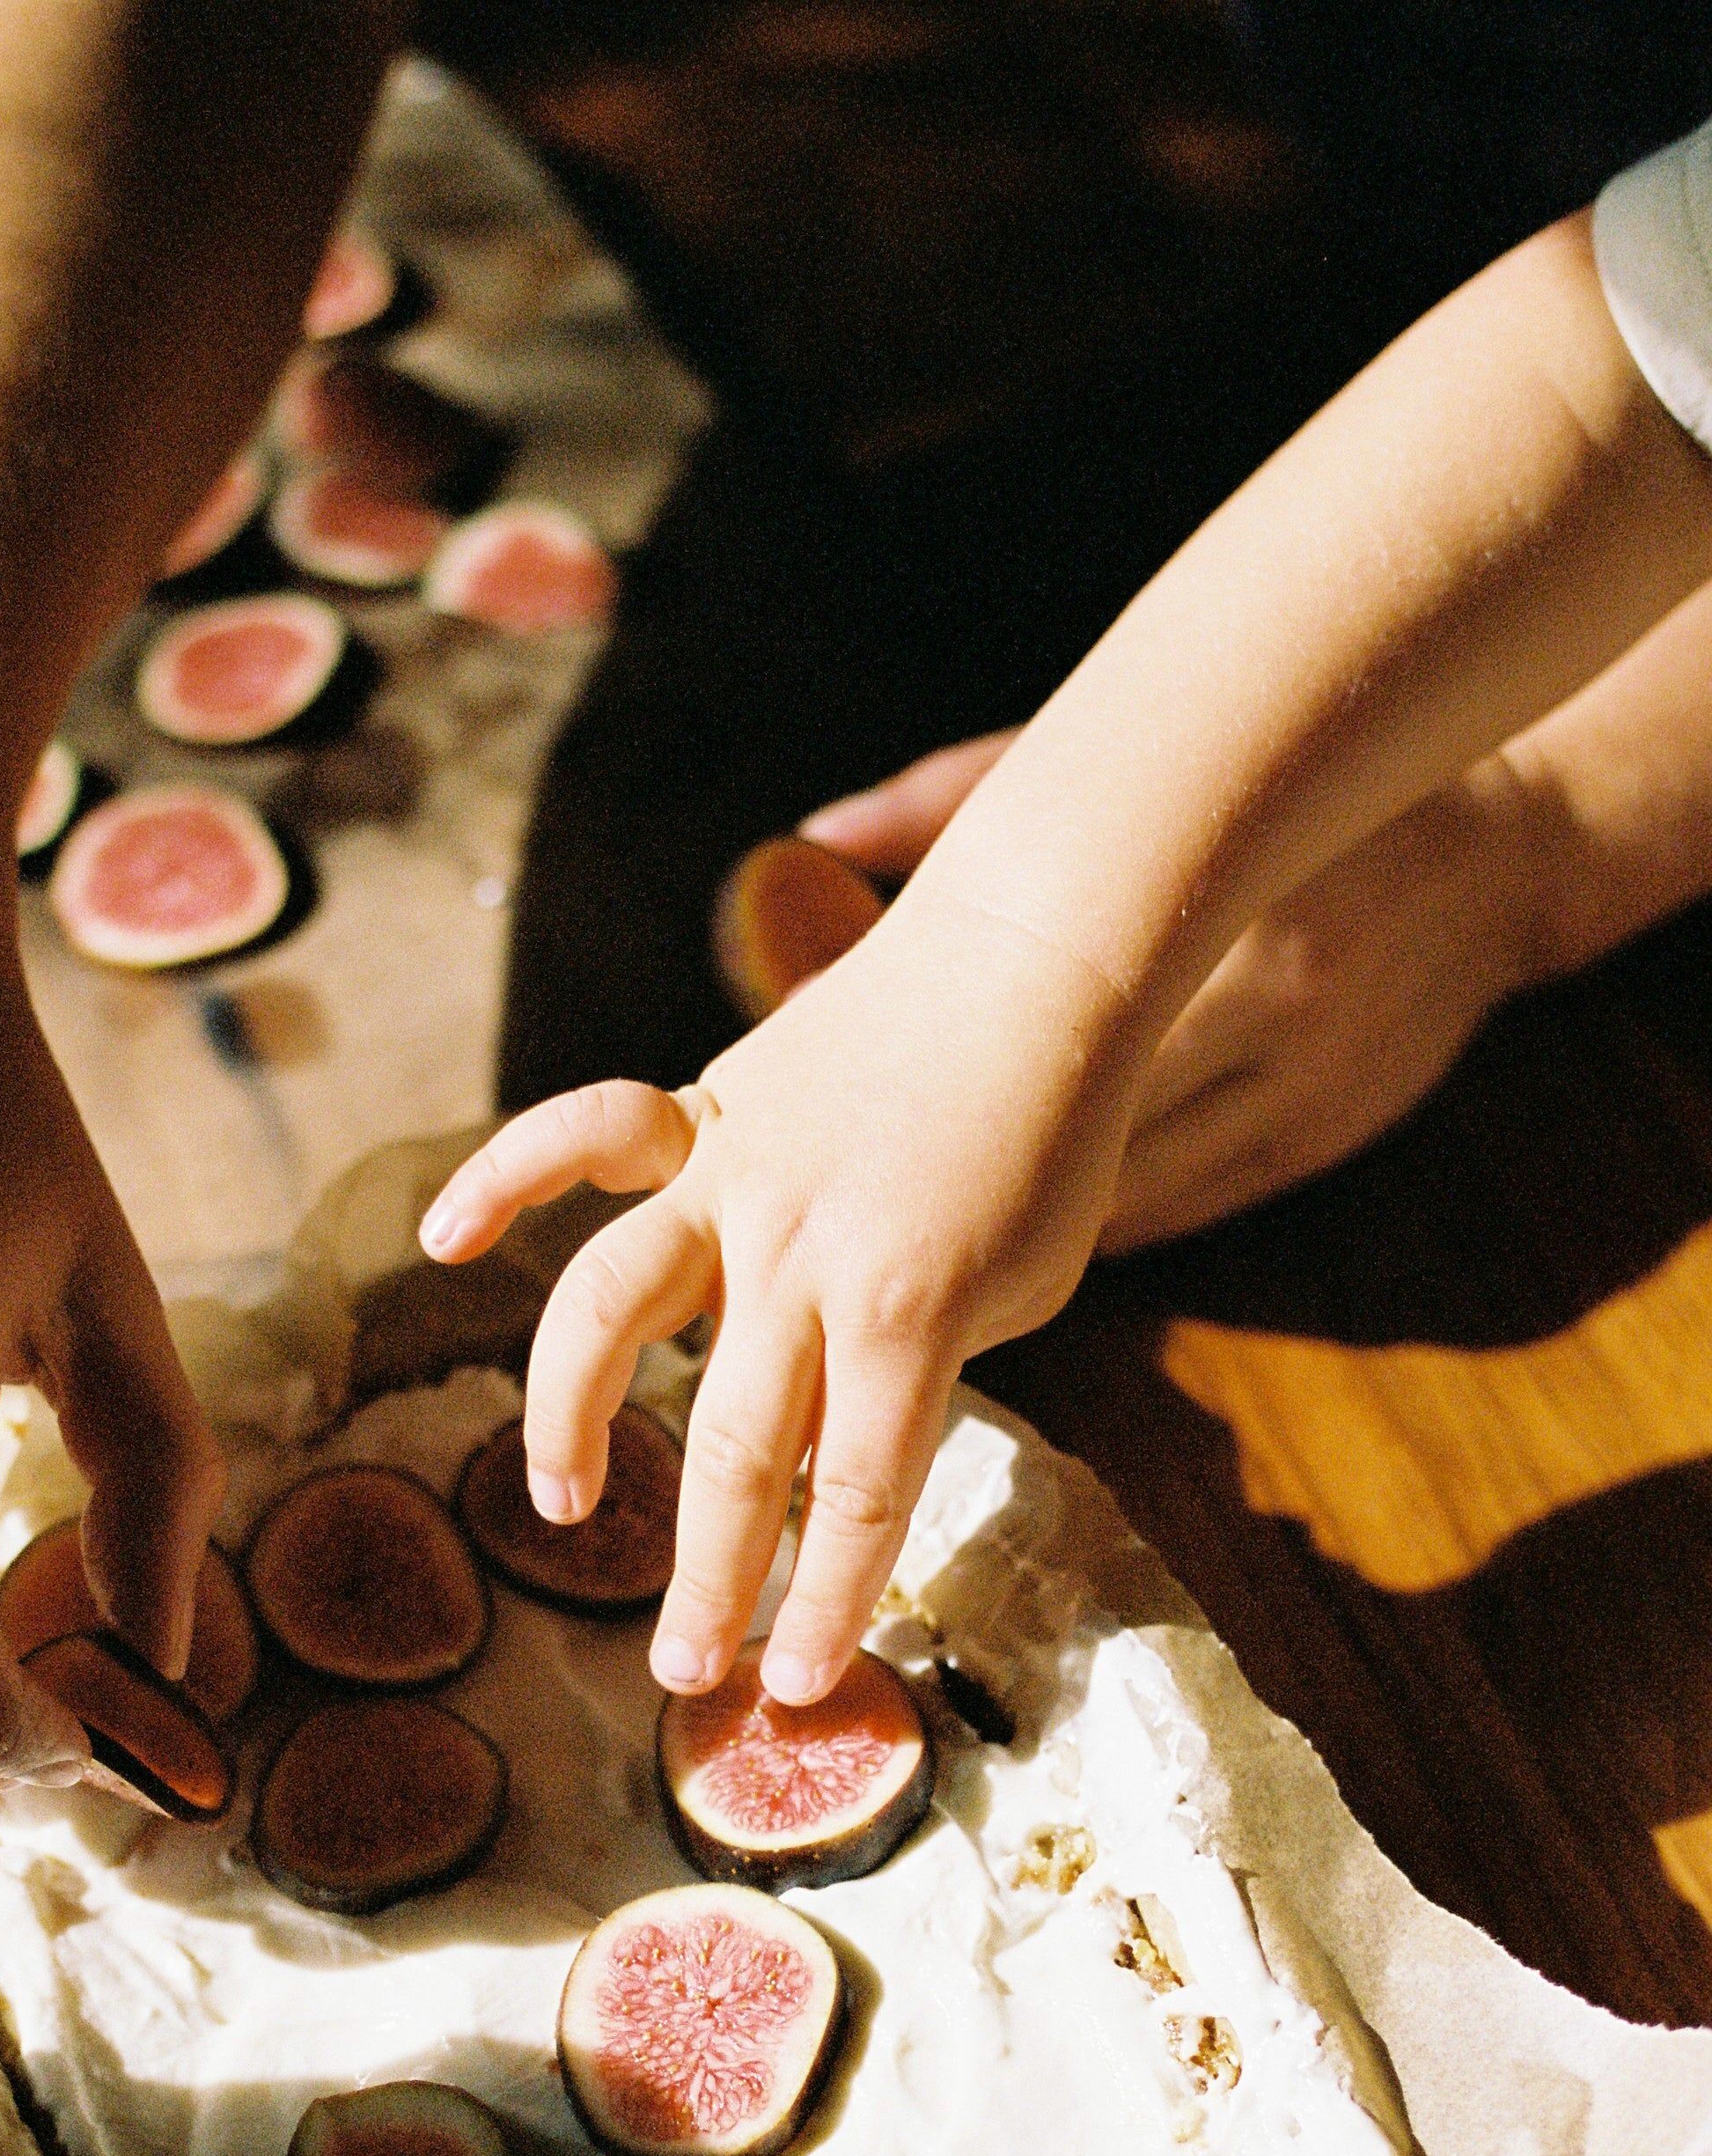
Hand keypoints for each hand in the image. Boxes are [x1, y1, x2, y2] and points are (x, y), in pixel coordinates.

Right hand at [419, 895, 1139, 1707]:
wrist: (1031, 961)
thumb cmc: (1047, 1143)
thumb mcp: (1018, 1288)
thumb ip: (918, 1369)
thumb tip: (826, 1447)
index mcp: (909, 1312)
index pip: (855, 1498)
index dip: (824, 1607)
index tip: (795, 1686)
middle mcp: (802, 1256)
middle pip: (734, 1450)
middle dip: (707, 1578)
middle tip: (683, 1670)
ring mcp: (735, 1179)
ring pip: (609, 1307)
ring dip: (572, 1417)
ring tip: (565, 1507)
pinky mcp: (700, 1113)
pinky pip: (577, 1135)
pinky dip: (503, 1179)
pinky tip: (447, 1240)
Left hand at [804, 733, 1541, 1248]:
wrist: (1497, 843)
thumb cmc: (1289, 793)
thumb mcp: (1147, 770)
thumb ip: (968, 796)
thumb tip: (816, 834)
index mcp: (1193, 898)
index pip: (1015, 1018)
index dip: (904, 1078)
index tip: (824, 1099)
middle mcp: (1248, 1002)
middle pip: (1057, 1128)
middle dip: (943, 1173)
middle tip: (846, 1193)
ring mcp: (1288, 1087)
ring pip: (1107, 1198)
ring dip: (1011, 1221)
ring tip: (919, 1225)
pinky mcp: (1311, 1145)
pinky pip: (1168, 1215)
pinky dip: (1087, 1225)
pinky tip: (1024, 1228)